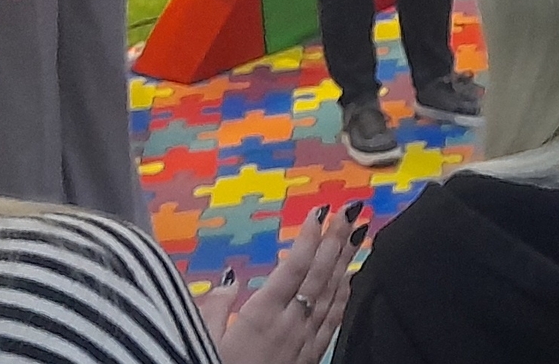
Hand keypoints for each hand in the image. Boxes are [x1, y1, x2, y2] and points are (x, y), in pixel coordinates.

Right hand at [197, 202, 360, 363]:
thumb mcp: (200, 339)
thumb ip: (214, 306)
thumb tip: (229, 277)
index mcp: (262, 315)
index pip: (294, 267)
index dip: (309, 237)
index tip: (320, 210)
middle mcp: (290, 324)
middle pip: (319, 275)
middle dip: (336, 240)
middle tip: (353, 210)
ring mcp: (305, 341)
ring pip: (332, 294)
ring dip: (346, 261)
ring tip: (358, 233)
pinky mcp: (311, 357)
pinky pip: (333, 320)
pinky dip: (344, 294)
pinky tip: (351, 278)